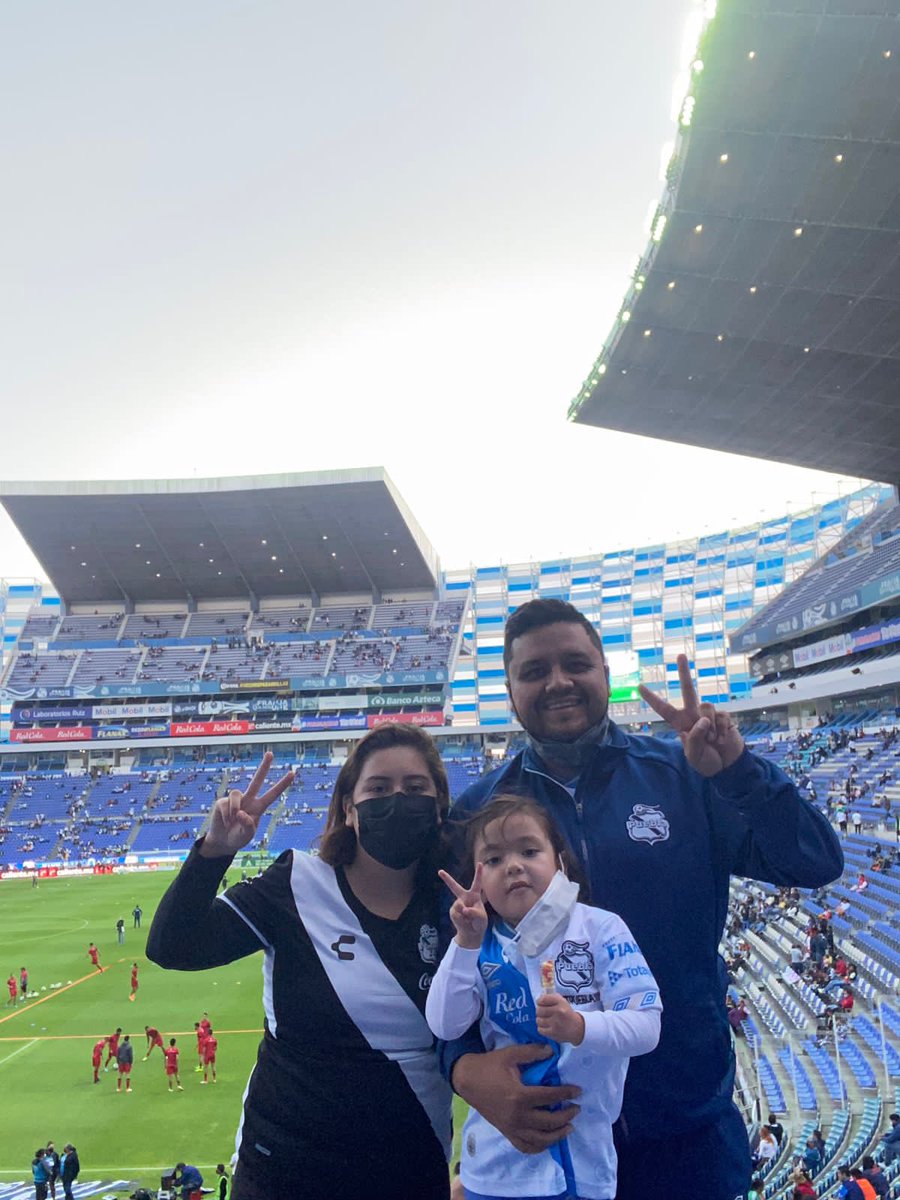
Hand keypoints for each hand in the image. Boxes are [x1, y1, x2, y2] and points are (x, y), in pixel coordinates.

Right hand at [199, 752, 293, 857]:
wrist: (222, 842)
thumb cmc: (238, 837)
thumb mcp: (247, 835)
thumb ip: (248, 825)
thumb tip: (241, 812)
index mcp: (259, 807)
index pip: (272, 794)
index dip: (282, 784)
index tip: (293, 773)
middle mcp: (248, 800)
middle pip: (257, 780)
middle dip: (264, 767)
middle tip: (270, 753)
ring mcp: (236, 800)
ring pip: (236, 793)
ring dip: (234, 808)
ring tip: (232, 821)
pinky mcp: (222, 802)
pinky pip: (225, 804)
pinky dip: (226, 815)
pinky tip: (225, 822)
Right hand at [438, 864, 487, 948]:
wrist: (472, 933)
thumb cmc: (479, 923)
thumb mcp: (481, 918)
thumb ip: (474, 912)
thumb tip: (463, 910)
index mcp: (474, 896)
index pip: (477, 883)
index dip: (479, 873)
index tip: (480, 863)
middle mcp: (464, 898)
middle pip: (454, 887)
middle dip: (447, 879)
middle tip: (440, 871)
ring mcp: (457, 905)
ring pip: (459, 906)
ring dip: (464, 914)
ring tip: (469, 919)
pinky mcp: (453, 912)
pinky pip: (456, 914)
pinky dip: (461, 920)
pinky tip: (464, 922)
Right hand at [452, 1044, 580, 1154]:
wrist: (467, 1080)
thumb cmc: (489, 1065)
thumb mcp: (511, 1054)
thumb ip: (532, 1052)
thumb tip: (552, 1051)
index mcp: (520, 1096)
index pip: (550, 1097)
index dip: (566, 1093)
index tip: (578, 1091)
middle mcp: (517, 1116)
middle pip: (549, 1121)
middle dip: (566, 1115)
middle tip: (576, 1109)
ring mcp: (511, 1127)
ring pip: (540, 1139)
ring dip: (557, 1135)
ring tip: (568, 1126)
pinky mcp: (506, 1132)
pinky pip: (525, 1146)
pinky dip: (539, 1147)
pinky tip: (548, 1140)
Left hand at [536, 992, 584, 1044]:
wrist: (577, 1028)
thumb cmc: (566, 1012)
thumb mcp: (561, 1001)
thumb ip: (550, 997)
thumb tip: (538, 999)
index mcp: (560, 1002)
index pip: (543, 999)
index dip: (539, 1001)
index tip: (540, 1003)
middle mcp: (559, 1012)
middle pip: (539, 1010)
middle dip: (539, 1011)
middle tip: (543, 1013)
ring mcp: (556, 1023)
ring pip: (538, 1020)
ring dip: (540, 1020)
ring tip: (546, 1020)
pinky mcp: (554, 1033)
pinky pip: (540, 1029)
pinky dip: (542, 1028)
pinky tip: (547, 1027)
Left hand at [639, 653, 743, 776]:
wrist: (727, 766)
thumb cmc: (706, 761)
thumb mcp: (694, 756)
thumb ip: (695, 739)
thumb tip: (702, 720)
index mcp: (680, 724)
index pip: (663, 709)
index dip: (652, 698)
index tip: (639, 686)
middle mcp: (693, 715)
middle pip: (688, 690)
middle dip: (684, 672)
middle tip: (680, 655)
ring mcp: (709, 715)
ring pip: (707, 706)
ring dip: (710, 728)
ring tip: (712, 742)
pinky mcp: (723, 717)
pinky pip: (722, 716)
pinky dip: (723, 731)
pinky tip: (722, 740)